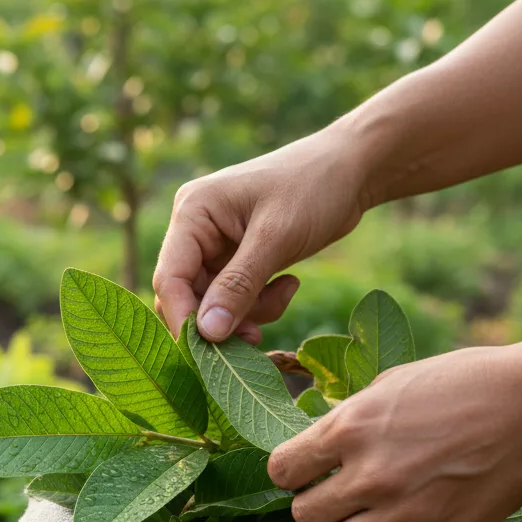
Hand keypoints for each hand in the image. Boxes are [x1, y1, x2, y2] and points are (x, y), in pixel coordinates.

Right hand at [153, 129, 368, 340]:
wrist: (352, 169)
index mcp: (192, 212)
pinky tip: (288, 285)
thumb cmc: (314, 187)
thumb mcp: (276, 238)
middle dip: (220, 319)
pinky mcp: (235, 258)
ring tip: (282, 296)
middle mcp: (194, 229)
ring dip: (247, 312)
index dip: (183, 317)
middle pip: (187, 294)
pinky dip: (259, 303)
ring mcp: (214, 245)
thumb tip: (208, 334)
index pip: (169, 276)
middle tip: (255, 337)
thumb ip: (239, 286)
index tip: (207, 352)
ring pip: (213, 303)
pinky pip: (235, 297)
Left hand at [267, 345, 521, 521]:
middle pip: (303, 515)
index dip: (290, 472)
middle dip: (315, 505)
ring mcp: (404, 511)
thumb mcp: (390, 385)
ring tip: (361, 521)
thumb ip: (347, 419)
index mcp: (350, 427)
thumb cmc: (462, 383)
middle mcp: (369, 474)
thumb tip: (315, 445)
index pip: (281, 470)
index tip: (306, 470)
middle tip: (338, 496)